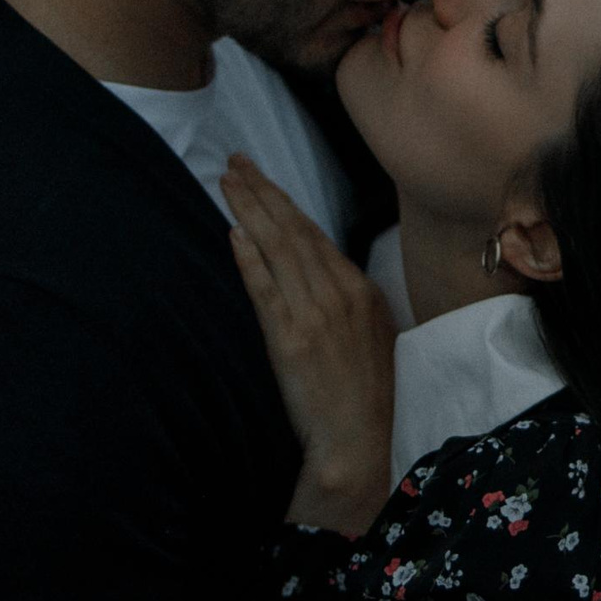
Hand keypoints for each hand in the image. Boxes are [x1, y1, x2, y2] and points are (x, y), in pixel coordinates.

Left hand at [222, 156, 396, 534]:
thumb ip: (347, 299)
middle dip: (262, 191)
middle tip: (234, 160)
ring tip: (228, 182)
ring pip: (279, 249)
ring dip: (251, 211)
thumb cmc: (367, 394)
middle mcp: (339, 294)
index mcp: (361, 290)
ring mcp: (314, 314)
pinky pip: (266, 289)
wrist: (358, 440)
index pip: (316, 233)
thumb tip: (319, 268)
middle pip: (294, 230)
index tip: (260, 175)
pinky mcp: (290, 339)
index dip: (285, 201)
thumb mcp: (372, 334)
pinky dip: (250, 258)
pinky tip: (234, 234)